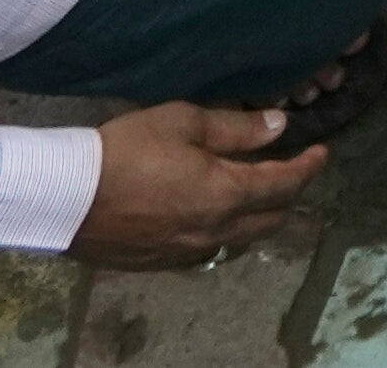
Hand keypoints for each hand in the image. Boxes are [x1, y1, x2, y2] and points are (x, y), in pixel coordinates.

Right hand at [76, 101, 332, 265]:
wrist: (64, 198)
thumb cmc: (125, 150)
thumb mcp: (183, 123)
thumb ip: (236, 128)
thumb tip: (280, 126)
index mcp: (226, 194)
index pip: (284, 184)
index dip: (308, 167)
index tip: (322, 151)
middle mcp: (214, 231)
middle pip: (270, 220)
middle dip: (289, 196)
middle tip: (292, 172)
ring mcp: (186, 252)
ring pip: (241, 240)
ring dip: (258, 219)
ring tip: (259, 196)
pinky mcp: (162, 263)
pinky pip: (209, 251)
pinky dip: (226, 233)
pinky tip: (216, 218)